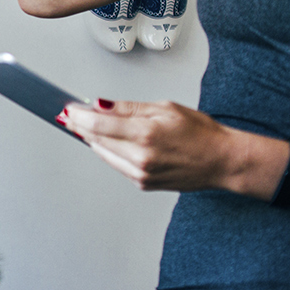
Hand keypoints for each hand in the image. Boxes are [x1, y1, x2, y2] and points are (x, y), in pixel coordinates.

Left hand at [58, 99, 253, 192]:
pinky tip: (109, 141)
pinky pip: (117, 165)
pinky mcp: (143, 184)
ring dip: (93, 140)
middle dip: (81, 126)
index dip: (79, 117)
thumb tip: (101, 105)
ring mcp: (141, 174)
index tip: (68, 110)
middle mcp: (140, 157)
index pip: (99, 125)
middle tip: (70, 115)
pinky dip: (110, 152)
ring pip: (104, 154)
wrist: (221, 161)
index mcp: (146, 134)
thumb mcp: (165, 108)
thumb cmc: (200, 132)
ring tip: (86, 125)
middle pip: (97, 141)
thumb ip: (129, 108)